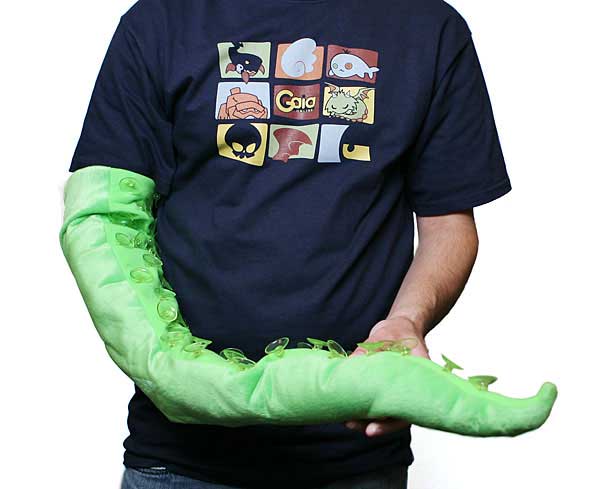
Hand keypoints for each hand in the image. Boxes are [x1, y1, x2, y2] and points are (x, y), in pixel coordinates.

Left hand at [345, 316, 429, 436]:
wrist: (402, 327)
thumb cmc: (399, 330)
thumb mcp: (385, 334)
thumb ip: (370, 347)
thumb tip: (352, 361)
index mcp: (420, 376)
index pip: (410, 406)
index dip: (391, 422)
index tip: (371, 428)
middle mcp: (412, 388)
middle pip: (398, 415)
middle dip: (376, 425)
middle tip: (353, 426)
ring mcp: (401, 390)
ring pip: (389, 413)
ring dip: (369, 419)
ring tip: (348, 422)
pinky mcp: (389, 388)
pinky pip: (380, 402)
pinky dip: (367, 407)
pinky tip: (350, 411)